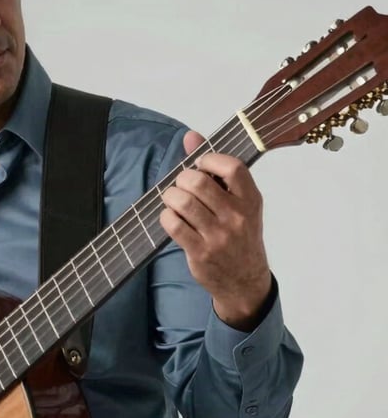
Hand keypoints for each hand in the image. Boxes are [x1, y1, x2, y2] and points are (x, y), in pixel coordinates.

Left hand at [159, 130, 272, 329]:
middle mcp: (237, 217)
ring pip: (183, 202)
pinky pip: (173, 224)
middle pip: (198, 183)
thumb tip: (190, 136)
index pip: (232, 167)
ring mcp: (218, 236)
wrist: (245, 281)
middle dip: (182, 179)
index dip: (209, 159)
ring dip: (170, 197)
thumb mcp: (238, 203)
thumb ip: (215, 169)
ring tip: (173, 200)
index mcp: (251, 200)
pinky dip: (166, 216)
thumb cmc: (240, 236)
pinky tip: (172, 218)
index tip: (200, 165)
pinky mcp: (200, 252)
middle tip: (182, 186)